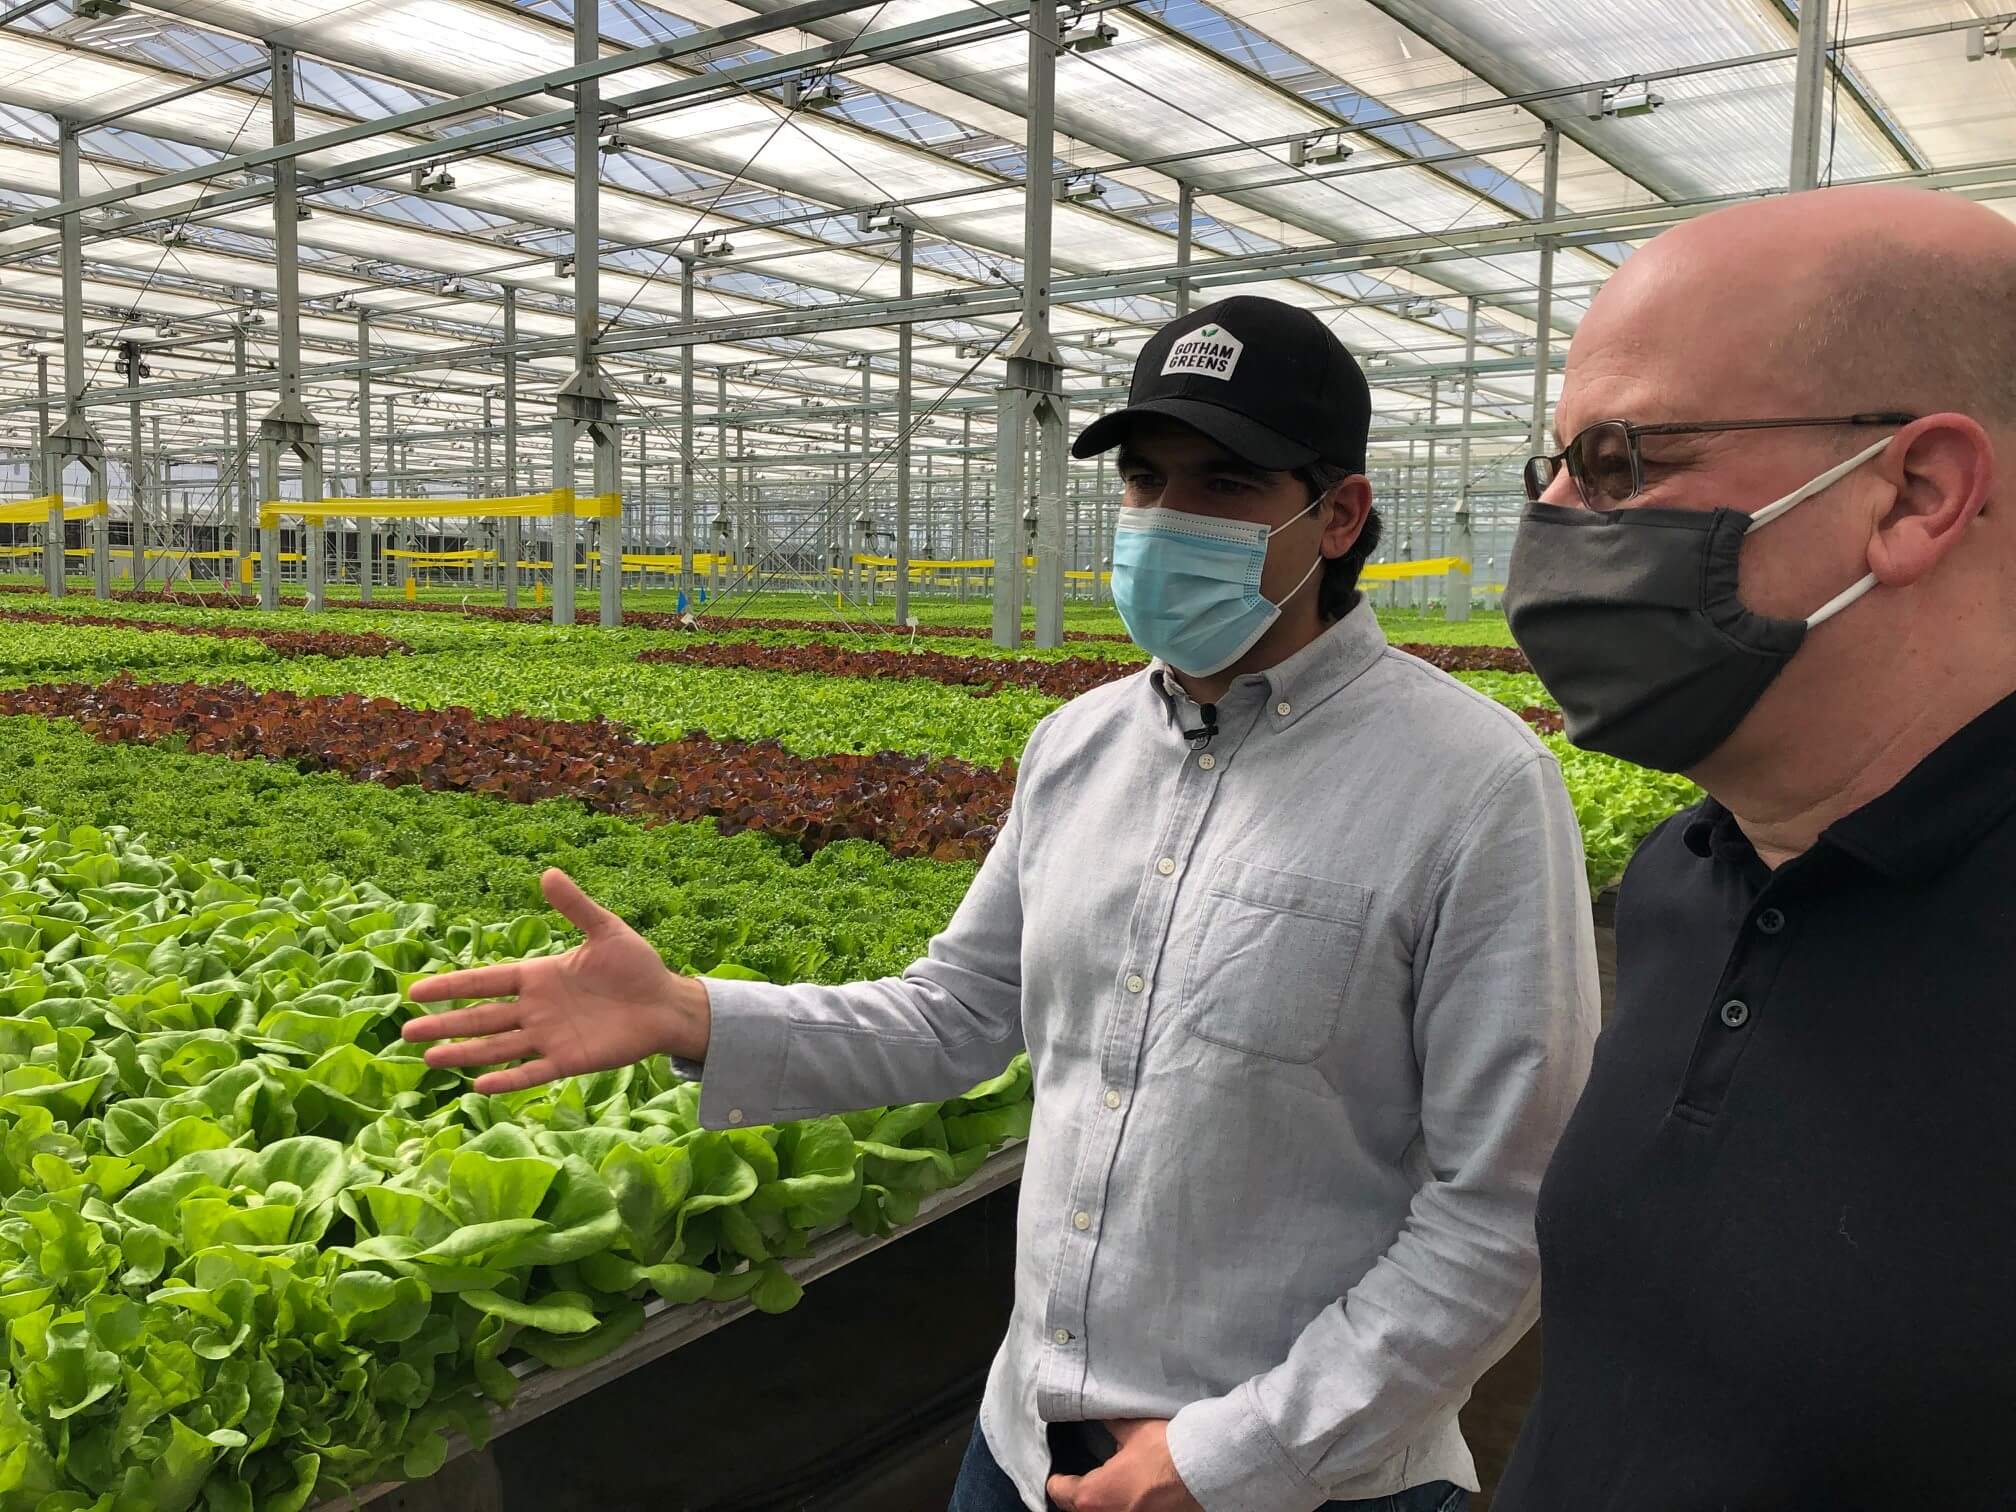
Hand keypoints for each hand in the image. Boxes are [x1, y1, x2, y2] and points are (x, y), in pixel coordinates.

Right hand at [402, 869, 710, 1092]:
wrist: (666, 1003)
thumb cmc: (636, 966)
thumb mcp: (606, 931)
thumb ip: (575, 906)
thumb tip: (547, 872)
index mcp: (539, 976)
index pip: (486, 981)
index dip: (452, 986)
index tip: (415, 991)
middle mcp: (536, 1009)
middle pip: (482, 1018)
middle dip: (445, 1024)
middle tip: (406, 1034)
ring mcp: (550, 1037)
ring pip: (498, 1047)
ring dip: (465, 1054)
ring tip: (429, 1060)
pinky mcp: (569, 1060)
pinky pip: (532, 1071)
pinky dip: (508, 1079)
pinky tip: (479, 1085)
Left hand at [1047, 1421, 1202, 1511]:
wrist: (1206, 1468)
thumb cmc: (1166, 1450)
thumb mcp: (1131, 1430)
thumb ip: (1111, 1428)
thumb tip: (1102, 1418)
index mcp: (1093, 1497)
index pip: (1059, 1491)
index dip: (1058, 1478)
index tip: (1059, 1472)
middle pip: (1078, 1509)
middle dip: (1078, 1495)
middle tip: (1081, 1478)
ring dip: (1101, 1503)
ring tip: (1108, 1487)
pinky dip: (1122, 1506)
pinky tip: (1131, 1494)